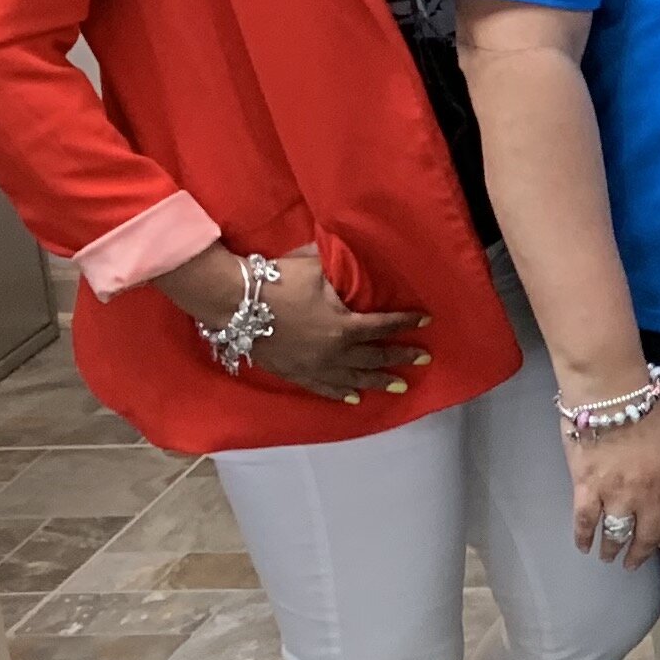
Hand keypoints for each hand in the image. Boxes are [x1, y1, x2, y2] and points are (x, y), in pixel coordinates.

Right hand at [164, 243, 425, 403]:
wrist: (233, 301)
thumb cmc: (278, 280)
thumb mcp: (319, 269)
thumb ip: (344, 273)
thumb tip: (361, 261)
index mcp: (344, 325)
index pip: (384, 325)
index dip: (406, 323)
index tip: (426, 320)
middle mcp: (334, 352)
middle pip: (374, 356)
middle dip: (401, 357)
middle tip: (423, 360)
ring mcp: (314, 366)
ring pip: (353, 377)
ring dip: (378, 381)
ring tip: (399, 385)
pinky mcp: (294, 373)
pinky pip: (323, 388)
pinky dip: (341, 393)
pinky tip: (355, 398)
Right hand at [562, 394, 659, 562]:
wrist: (610, 396)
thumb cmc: (643, 405)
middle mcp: (648, 493)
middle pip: (649, 533)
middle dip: (642, 551)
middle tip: (634, 561)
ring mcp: (616, 494)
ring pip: (617, 533)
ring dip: (613, 549)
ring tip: (609, 557)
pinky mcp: (588, 489)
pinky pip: (586, 521)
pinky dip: (583, 537)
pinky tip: (583, 546)